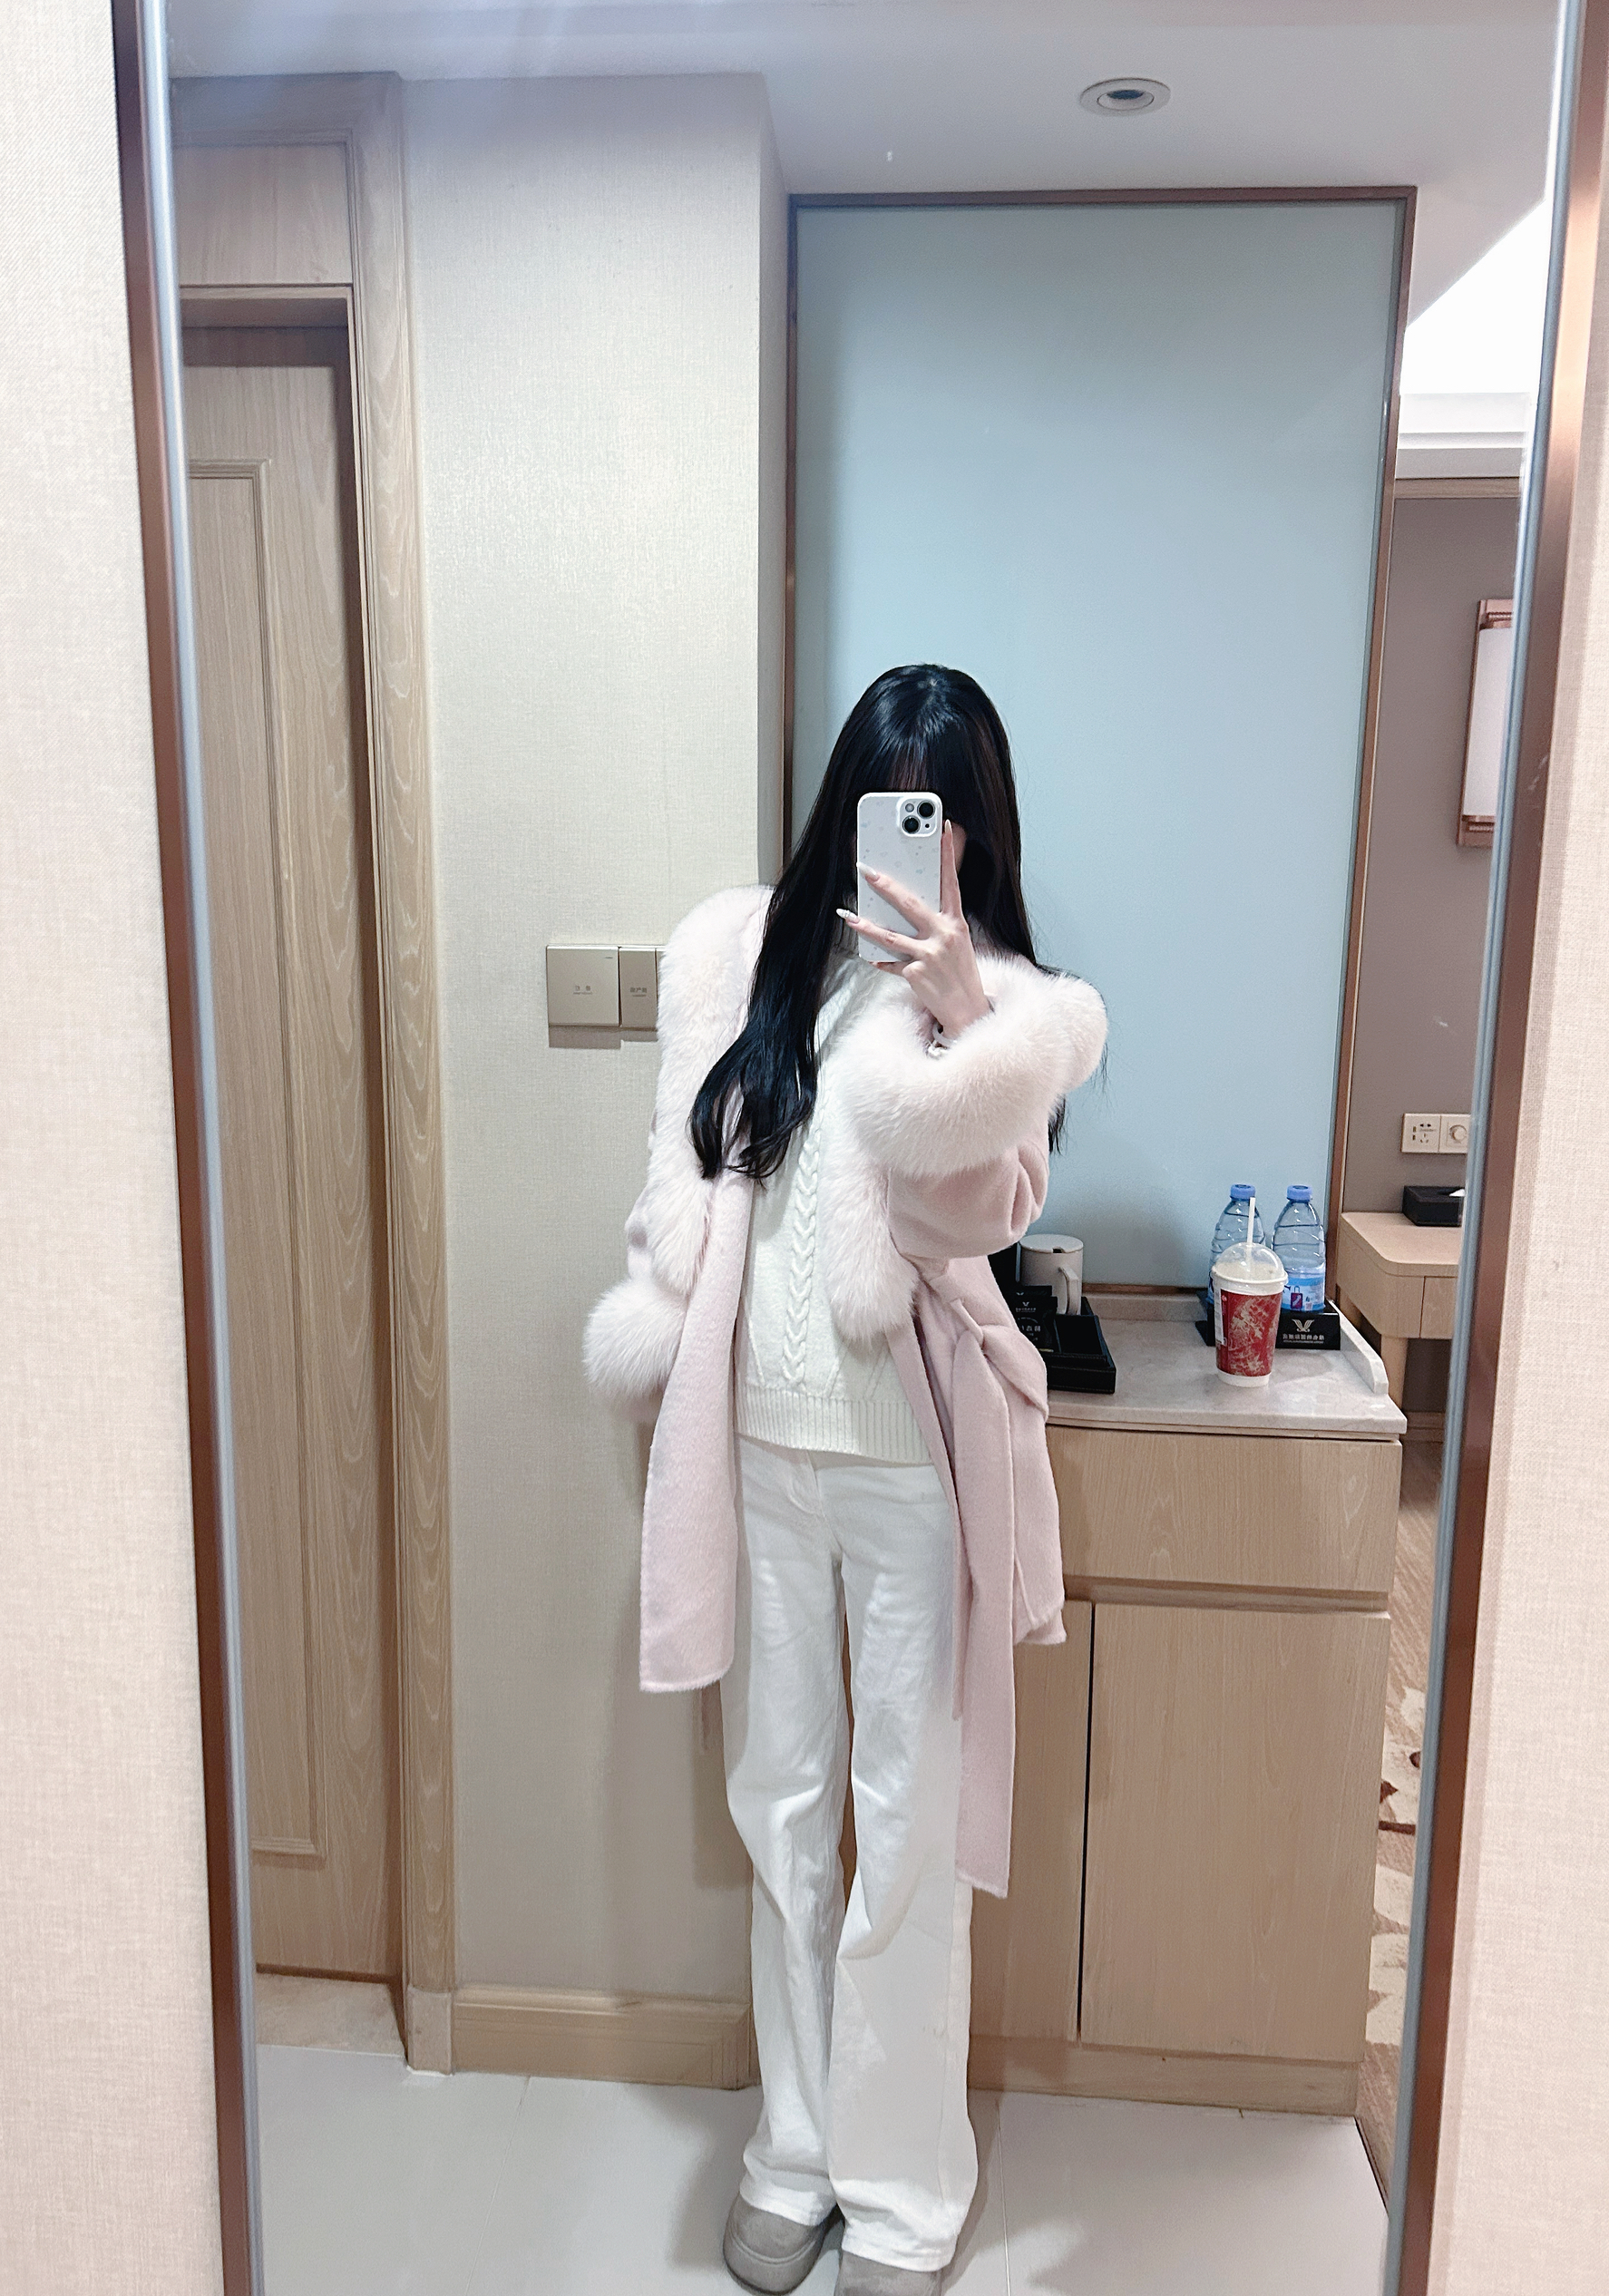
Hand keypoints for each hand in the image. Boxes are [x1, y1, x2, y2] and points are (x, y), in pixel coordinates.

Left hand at [839, 822, 991, 1037]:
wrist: (968, 1010)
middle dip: (885, 886)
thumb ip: (937, 922)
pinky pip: (890, 963)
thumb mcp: (958, 942)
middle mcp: (944, 935)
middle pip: (909, 904)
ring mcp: (929, 955)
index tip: (944, 828)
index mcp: (956, 923)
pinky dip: (878, 960)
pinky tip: (868, 956)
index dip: (948, 853)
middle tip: (866, 870)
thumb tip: (907, 904)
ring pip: (890, 935)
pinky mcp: (916, 974)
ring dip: (865, 925)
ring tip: (847, 915)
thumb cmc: (960, 973)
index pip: (951, 881)